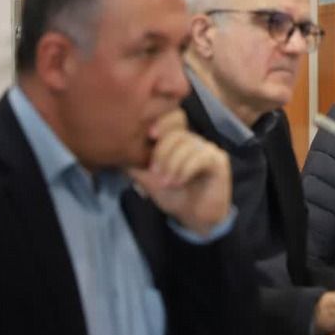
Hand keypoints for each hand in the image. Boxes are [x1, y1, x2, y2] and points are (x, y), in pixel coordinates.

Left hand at [128, 110, 230, 236]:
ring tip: (167, 183)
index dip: (164, 121)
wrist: (194, 217)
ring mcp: (208, 149)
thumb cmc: (173, 195)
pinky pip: (200, 157)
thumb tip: (115, 150)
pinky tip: (179, 182)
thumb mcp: (148, 179)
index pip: (174, 117)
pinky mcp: (218, 160)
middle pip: (177, 133)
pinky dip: (185, 170)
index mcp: (178, 141)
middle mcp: (195, 140)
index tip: (150, 135)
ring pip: (188, 145)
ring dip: (173, 165)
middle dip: (162, 152)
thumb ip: (134, 164)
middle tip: (155, 173)